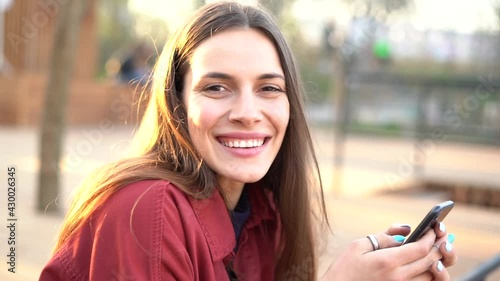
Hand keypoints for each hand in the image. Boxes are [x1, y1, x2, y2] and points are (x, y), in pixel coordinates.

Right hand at [321, 224, 455, 280]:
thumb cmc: (344, 268)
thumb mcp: (359, 245)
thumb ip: (385, 236)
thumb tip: (407, 229)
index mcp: (387, 261)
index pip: (420, 247)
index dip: (431, 236)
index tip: (433, 228)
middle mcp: (398, 277)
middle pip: (429, 261)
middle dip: (439, 247)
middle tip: (443, 237)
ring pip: (429, 276)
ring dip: (436, 261)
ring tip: (437, 250)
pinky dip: (428, 275)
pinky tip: (426, 266)